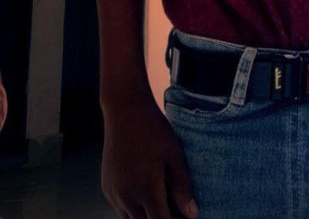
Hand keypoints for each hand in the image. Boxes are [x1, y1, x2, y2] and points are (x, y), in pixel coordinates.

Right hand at [101, 96, 198, 217]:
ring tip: (165, 203)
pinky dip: (135, 209)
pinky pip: (121, 209)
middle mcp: (127, 196)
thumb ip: (182, 186)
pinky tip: (147, 195)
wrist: (124, 110)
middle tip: (178, 211)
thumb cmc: (154, 130)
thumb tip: (192, 215)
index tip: (186, 217)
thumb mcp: (174, 154)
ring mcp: (114, 193)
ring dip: (146, 217)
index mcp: (146, 188)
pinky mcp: (107, 187)